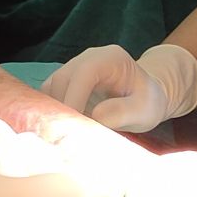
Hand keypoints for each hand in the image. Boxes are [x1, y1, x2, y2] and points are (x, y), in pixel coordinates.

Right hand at [45, 43, 196, 131]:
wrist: (145, 97)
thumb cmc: (147, 102)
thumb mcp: (145, 110)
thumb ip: (124, 112)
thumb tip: (95, 115)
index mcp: (109, 58)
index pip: (83, 75)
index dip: (74, 100)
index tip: (73, 127)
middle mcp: (87, 58)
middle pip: (62, 81)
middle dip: (61, 110)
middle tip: (66, 139)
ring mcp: (73, 67)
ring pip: (50, 88)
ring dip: (53, 113)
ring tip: (64, 137)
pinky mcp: (65, 81)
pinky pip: (48, 95)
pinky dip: (51, 113)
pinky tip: (62, 131)